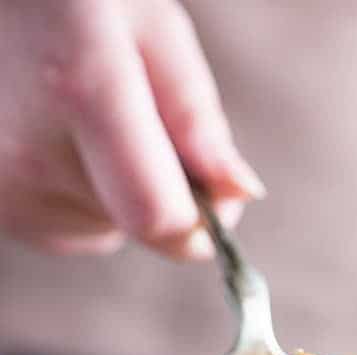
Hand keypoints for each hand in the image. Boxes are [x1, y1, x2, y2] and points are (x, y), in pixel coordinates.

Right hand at [0, 0, 264, 258]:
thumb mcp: (148, 25)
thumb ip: (195, 115)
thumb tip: (237, 194)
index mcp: (79, 90)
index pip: (156, 215)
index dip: (198, 223)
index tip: (216, 200)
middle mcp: (29, 152)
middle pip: (137, 224)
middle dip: (159, 186)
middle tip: (131, 116)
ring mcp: (2, 188)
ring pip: (104, 231)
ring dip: (114, 190)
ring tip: (77, 117)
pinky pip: (67, 230)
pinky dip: (77, 197)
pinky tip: (53, 138)